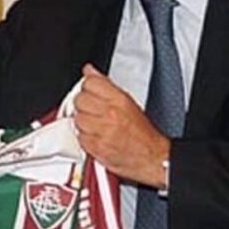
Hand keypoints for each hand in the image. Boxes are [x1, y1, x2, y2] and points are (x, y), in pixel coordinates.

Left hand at [74, 64, 170, 187]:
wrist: (151, 157)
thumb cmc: (142, 132)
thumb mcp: (127, 101)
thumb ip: (105, 84)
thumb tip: (89, 71)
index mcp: (119, 99)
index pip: (89, 82)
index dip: (87, 87)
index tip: (90, 93)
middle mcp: (110, 113)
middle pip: (79, 100)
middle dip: (83, 105)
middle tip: (92, 111)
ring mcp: (102, 131)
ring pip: (77, 119)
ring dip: (83, 123)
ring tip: (95, 125)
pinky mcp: (96, 148)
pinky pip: (79, 138)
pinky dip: (85, 139)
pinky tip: (96, 137)